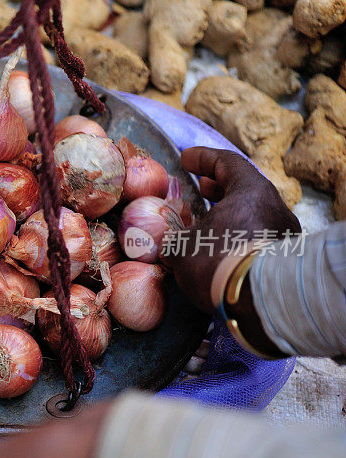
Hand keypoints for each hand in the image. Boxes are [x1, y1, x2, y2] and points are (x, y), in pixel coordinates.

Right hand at [164, 147, 300, 312]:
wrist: (258, 299)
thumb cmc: (217, 260)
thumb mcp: (181, 246)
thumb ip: (176, 236)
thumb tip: (171, 239)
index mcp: (251, 190)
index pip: (227, 162)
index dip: (202, 158)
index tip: (185, 158)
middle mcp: (274, 207)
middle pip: (245, 188)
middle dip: (219, 188)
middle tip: (201, 188)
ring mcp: (284, 234)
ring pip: (252, 214)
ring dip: (229, 214)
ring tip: (207, 221)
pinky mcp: (286, 259)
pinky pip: (258, 237)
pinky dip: (238, 235)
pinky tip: (221, 248)